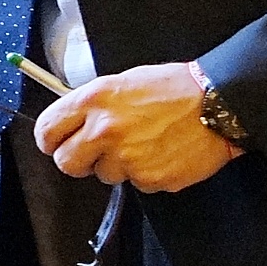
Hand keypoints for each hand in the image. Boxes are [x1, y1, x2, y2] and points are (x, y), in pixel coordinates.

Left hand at [33, 60, 238, 192]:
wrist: (219, 103)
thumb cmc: (175, 88)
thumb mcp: (125, 82)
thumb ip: (94, 104)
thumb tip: (72, 122)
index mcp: (95, 100)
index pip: (47, 129)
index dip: (49, 139)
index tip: (56, 142)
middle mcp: (105, 130)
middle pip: (66, 162)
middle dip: (77, 160)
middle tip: (95, 152)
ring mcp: (127, 158)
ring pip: (103, 175)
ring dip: (118, 165)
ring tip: (144, 143)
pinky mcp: (149, 179)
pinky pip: (135, 183)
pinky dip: (146, 173)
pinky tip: (162, 152)